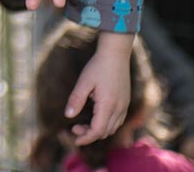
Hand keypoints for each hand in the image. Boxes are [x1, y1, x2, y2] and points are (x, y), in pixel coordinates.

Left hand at [66, 32, 133, 146]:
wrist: (116, 53)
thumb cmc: (98, 66)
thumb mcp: (84, 82)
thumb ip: (76, 99)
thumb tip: (68, 115)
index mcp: (108, 105)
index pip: (98, 130)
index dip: (86, 138)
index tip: (75, 139)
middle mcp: (118, 108)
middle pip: (105, 132)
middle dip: (89, 134)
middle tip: (75, 128)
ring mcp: (124, 106)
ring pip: (112, 128)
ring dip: (98, 130)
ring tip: (83, 124)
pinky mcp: (125, 102)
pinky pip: (117, 121)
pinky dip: (106, 125)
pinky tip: (95, 117)